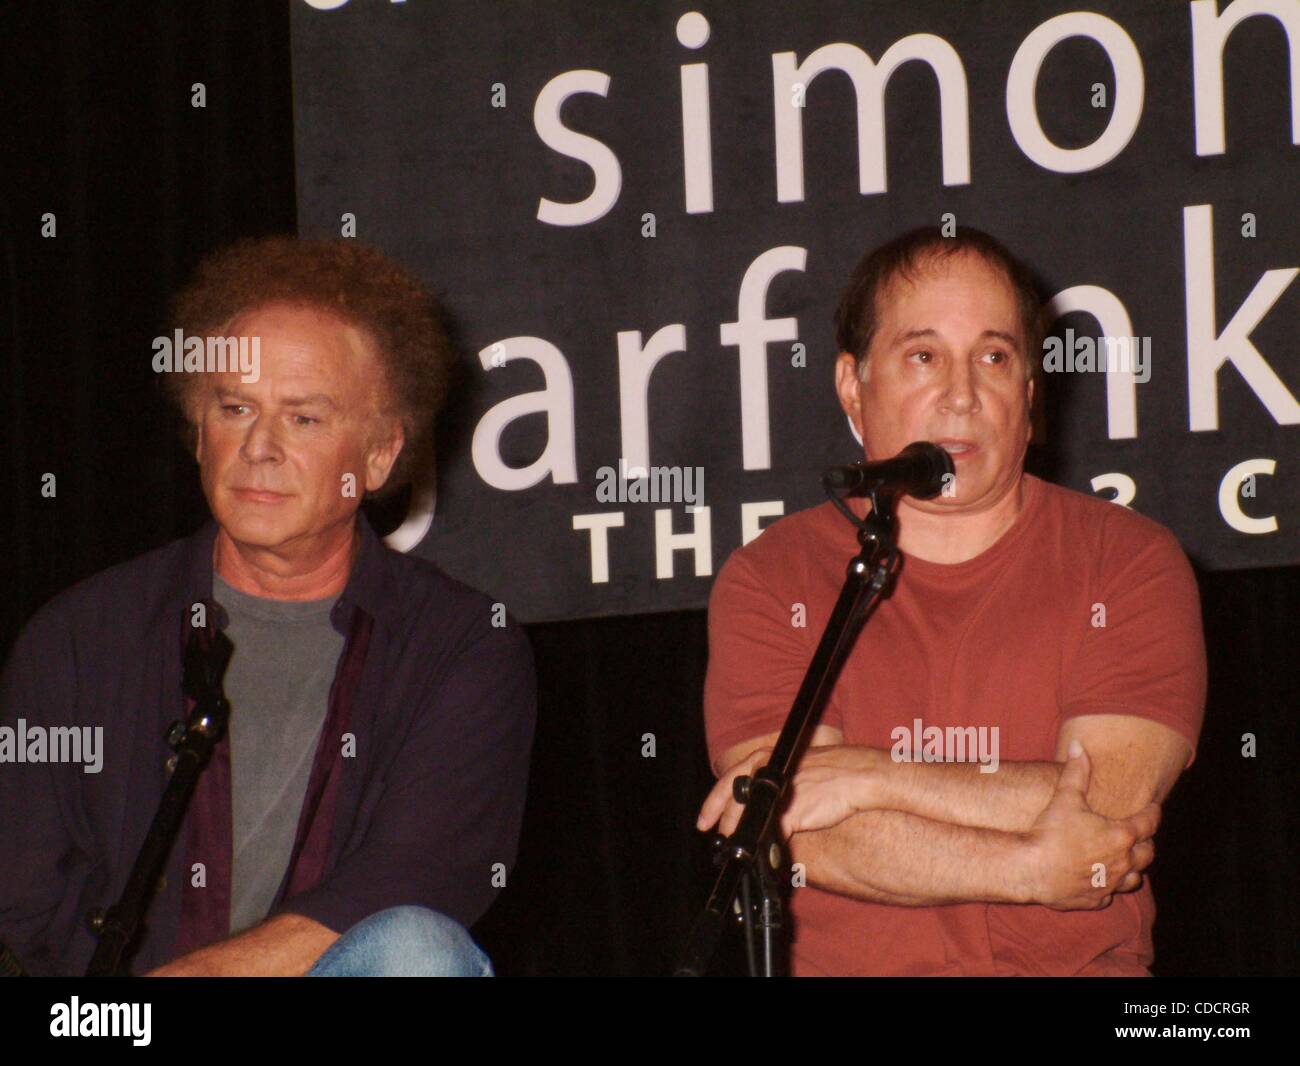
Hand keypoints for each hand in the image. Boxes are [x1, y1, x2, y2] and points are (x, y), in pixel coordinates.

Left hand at [696, 744, 877, 838]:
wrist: (859, 775)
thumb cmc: (834, 772)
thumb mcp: (794, 771)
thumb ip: (772, 785)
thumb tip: (755, 810)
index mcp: (765, 759)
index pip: (728, 780)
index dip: (712, 803)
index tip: (704, 821)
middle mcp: (766, 773)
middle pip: (733, 802)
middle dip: (725, 824)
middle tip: (722, 838)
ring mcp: (777, 794)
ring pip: (746, 819)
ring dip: (742, 836)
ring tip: (743, 847)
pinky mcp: (790, 814)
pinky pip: (771, 835)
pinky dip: (768, 846)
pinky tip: (769, 852)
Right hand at [1025, 740, 1159, 909]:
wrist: (1030, 868)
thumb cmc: (1050, 831)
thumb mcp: (1064, 796)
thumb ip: (1076, 770)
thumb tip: (1078, 745)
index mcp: (1120, 835)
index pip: (1149, 822)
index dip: (1153, 811)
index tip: (1153, 806)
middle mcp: (1122, 862)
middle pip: (1147, 853)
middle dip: (1146, 842)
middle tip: (1140, 834)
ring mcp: (1110, 883)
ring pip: (1135, 878)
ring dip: (1133, 868)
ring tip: (1126, 859)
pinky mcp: (1095, 899)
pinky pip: (1111, 894)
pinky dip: (1110, 886)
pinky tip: (1101, 879)